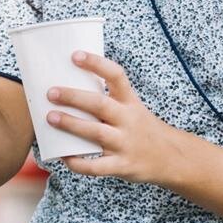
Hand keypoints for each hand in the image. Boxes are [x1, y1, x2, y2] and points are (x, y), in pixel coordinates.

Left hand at [47, 51, 182, 183]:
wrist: (172, 158)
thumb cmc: (141, 128)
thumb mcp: (132, 108)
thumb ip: (108, 99)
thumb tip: (68, 86)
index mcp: (130, 102)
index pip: (116, 76)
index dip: (96, 64)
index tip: (75, 55)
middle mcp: (128, 120)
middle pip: (100, 104)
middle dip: (73, 97)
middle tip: (51, 92)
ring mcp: (125, 144)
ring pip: (96, 133)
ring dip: (71, 124)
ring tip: (50, 117)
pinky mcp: (122, 166)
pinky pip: (96, 166)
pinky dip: (78, 163)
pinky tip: (63, 156)